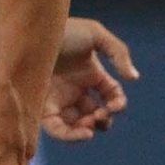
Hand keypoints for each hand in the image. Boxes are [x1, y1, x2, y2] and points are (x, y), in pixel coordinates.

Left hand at [42, 18, 138, 141]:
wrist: (29, 32)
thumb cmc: (60, 29)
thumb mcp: (95, 35)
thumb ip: (118, 53)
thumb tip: (134, 78)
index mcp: (90, 75)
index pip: (111, 96)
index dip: (117, 104)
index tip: (114, 105)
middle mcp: (74, 90)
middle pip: (96, 115)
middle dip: (103, 120)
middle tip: (99, 115)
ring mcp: (58, 99)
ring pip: (77, 126)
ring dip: (88, 129)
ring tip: (90, 123)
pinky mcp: (42, 106)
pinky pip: (57, 129)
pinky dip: (71, 136)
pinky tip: (84, 132)